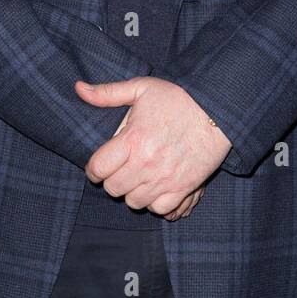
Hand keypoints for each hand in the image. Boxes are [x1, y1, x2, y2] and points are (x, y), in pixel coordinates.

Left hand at [76, 76, 231, 214]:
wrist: (218, 110)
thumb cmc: (178, 97)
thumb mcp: (141, 87)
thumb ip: (107, 93)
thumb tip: (78, 88)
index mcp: (133, 139)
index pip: (98, 168)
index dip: (93, 169)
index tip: (98, 165)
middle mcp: (146, 163)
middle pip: (113, 188)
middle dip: (112, 179)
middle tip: (120, 168)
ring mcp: (165, 179)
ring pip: (134, 202)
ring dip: (132, 191)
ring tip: (138, 176)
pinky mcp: (183, 188)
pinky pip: (159, 209)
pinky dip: (154, 202)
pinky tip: (155, 187)